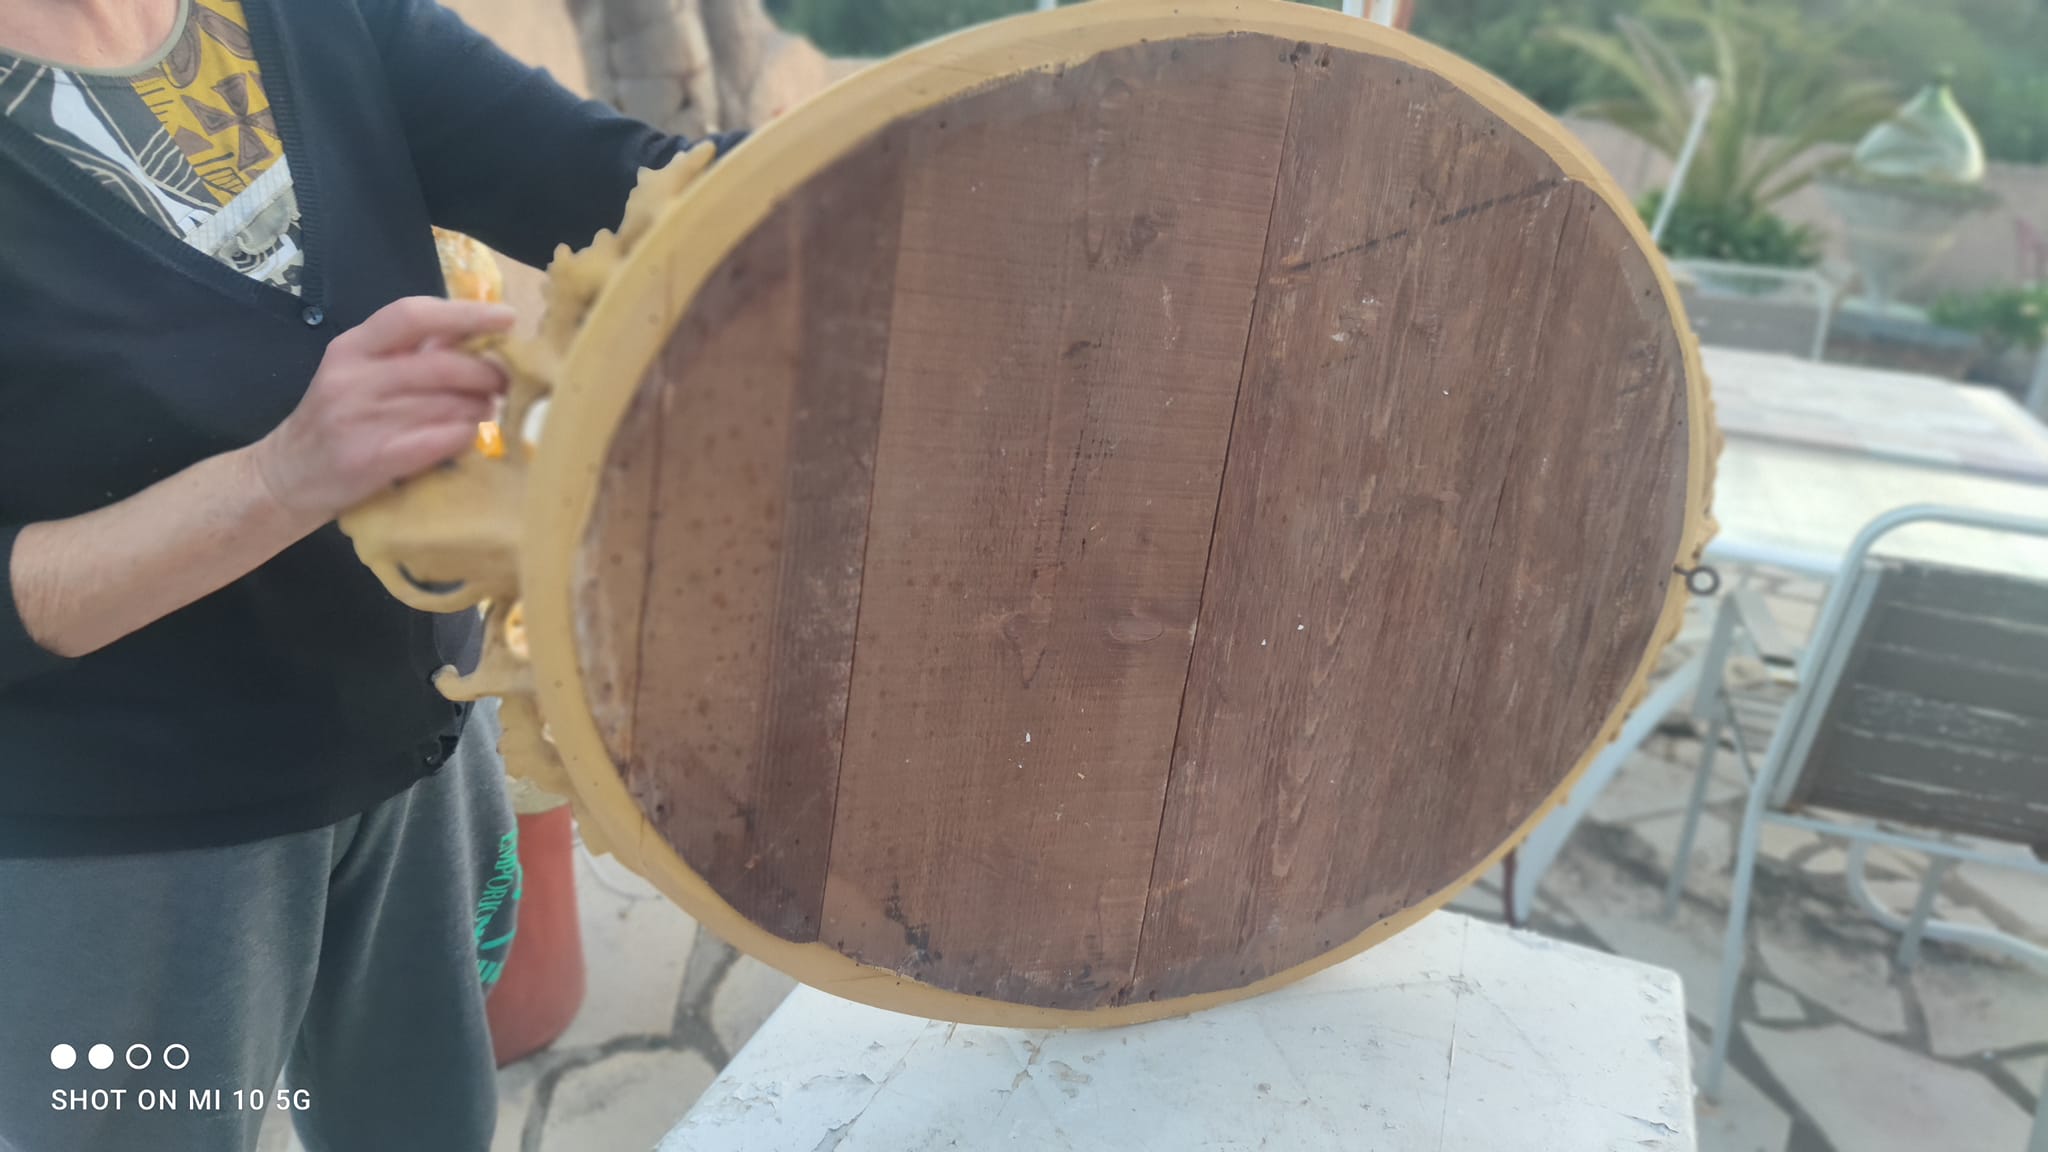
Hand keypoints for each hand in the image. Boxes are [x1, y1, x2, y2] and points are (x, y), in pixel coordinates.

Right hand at [253, 297, 514, 522]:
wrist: (287, 477)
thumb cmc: (336, 421)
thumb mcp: (358, 374)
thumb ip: (408, 353)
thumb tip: (476, 335)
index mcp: (352, 347)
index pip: (412, 315)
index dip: (465, 314)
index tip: (507, 318)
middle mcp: (353, 378)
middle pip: (441, 365)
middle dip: (486, 373)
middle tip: (504, 382)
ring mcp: (361, 419)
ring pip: (449, 404)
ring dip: (482, 407)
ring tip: (490, 410)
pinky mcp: (374, 458)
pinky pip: (442, 440)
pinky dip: (467, 436)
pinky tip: (472, 437)